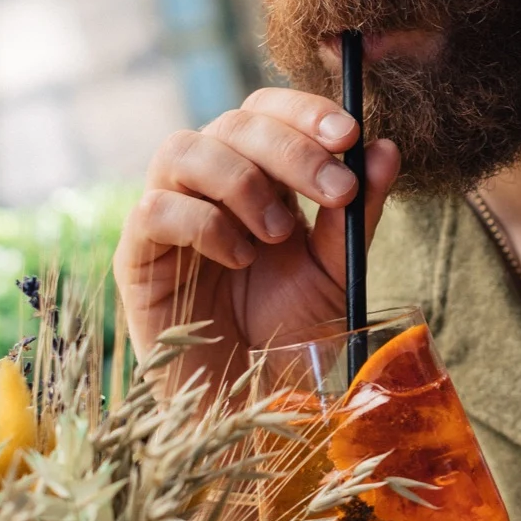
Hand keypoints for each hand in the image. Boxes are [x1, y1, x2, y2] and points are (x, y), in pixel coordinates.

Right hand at [115, 88, 399, 389]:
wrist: (251, 410)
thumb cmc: (290, 340)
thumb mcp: (336, 273)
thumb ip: (355, 213)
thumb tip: (385, 148)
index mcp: (259, 179)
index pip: (267, 111)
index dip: (303, 109)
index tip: (349, 132)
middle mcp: (209, 188)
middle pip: (232, 122)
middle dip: (291, 148)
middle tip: (334, 189)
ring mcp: (168, 217)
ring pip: (183, 148)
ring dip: (243, 182)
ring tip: (279, 233)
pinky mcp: (136, 256)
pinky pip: (154, 208)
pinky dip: (203, 223)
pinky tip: (238, 258)